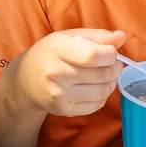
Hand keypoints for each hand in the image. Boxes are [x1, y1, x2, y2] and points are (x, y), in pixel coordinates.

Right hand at [7, 29, 126, 117]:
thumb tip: (121, 37)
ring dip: (111, 82)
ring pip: (103, 91)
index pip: (93, 56)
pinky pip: (96, 105)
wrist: (24, 81)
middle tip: (112, 64)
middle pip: (102, 75)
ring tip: (105, 75)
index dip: (111, 54)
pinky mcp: (63, 110)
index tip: (111, 52)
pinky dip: (102, 96)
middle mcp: (56, 73)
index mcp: (57, 49)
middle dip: (115, 68)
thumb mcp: (68, 37)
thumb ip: (96, 36)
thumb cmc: (50, 54)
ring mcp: (59, 94)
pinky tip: (95, 87)